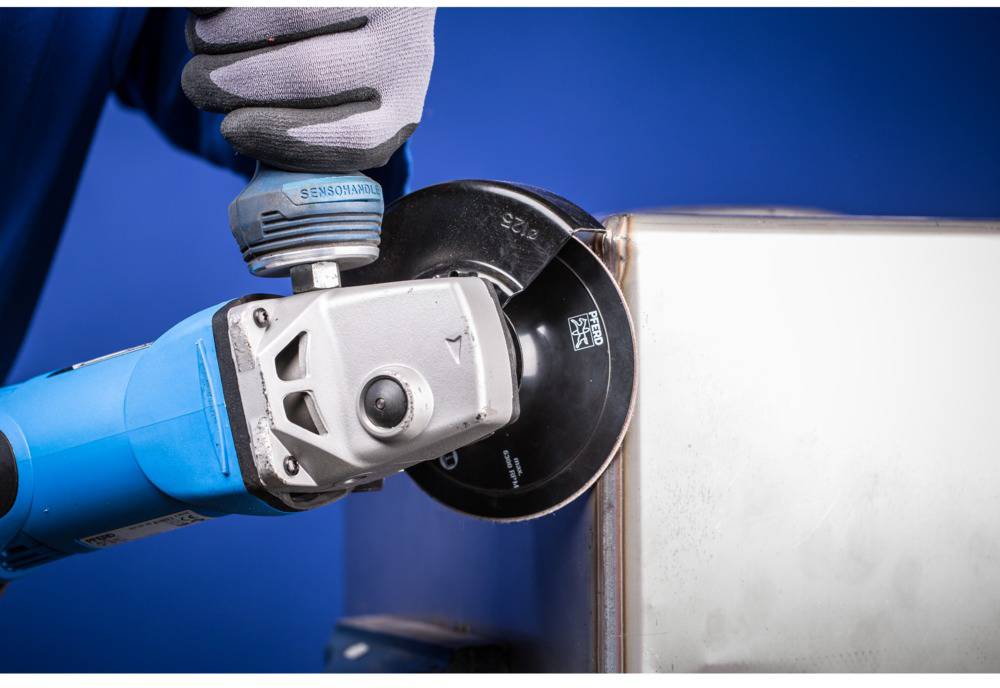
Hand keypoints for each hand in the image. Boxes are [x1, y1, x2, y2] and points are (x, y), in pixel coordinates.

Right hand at [182, 7, 434, 172]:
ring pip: (290, 15)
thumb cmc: (341, 53)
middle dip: (237, 83)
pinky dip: (225, 3)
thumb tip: (246, 146)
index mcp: (401, 105)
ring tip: (200, 42)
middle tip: (198, 85)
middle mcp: (404, 49)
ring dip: (225, 36)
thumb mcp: (345, 104)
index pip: (357, 139)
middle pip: (311, 74)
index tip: (232, 130)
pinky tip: (206, 10)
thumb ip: (310, 131)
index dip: (287, 140)